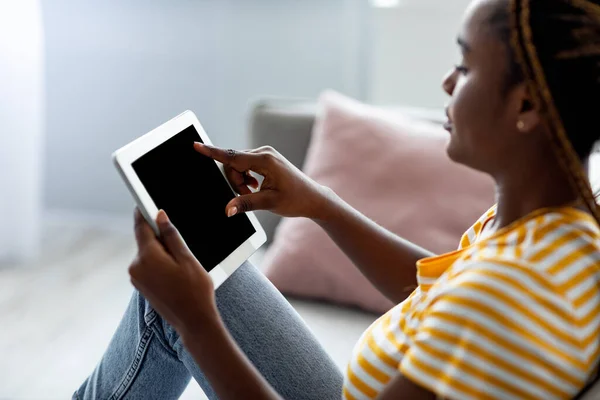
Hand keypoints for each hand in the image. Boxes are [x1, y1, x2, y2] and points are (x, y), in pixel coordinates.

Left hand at [129, 209, 217, 334]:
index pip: (141, 227)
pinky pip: (148, 266)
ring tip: (182, 264)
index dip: (143, 213)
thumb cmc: (195, 291)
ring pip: (147, 254)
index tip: (144, 202)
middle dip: (160, 236)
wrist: (194, 321)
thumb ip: (172, 236)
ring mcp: (137, 278)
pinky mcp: (141, 286)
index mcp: (147, 257)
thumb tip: (161, 217)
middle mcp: (136, 267)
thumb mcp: (187, 258)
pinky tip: (176, 272)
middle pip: (145, 241)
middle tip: (180, 242)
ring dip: (161, 251)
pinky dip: (159, 263)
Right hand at [194, 143, 331, 219]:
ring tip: (255, 193)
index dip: (212, 152)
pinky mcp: (264, 158)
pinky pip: (244, 166)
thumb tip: (227, 210)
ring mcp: (264, 154)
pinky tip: (256, 187)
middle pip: (232, 164)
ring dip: (240, 182)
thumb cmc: (295, 200)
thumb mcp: (269, 203)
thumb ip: (246, 204)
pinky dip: (245, 178)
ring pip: (237, 166)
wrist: (312, 198)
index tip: (196, 145)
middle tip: (249, 196)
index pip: (232, 156)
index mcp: (265, 160)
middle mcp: (264, 152)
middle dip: (235, 182)